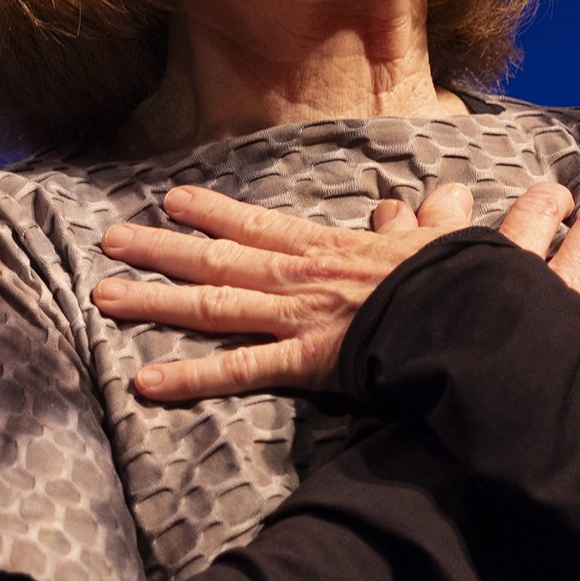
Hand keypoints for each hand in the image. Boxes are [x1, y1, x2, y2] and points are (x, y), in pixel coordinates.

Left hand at [93, 177, 579, 401]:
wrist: (477, 311)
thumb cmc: (463, 278)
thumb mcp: (445, 240)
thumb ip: (426, 218)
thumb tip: (427, 196)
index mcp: (331, 247)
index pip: (261, 225)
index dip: (216, 213)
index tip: (174, 199)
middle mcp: (303, 275)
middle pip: (218, 261)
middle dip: (160, 250)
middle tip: (110, 240)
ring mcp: (301, 316)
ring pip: (213, 305)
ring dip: (155, 301)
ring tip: (102, 296)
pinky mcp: (310, 360)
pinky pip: (241, 371)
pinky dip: (191, 379)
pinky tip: (144, 384)